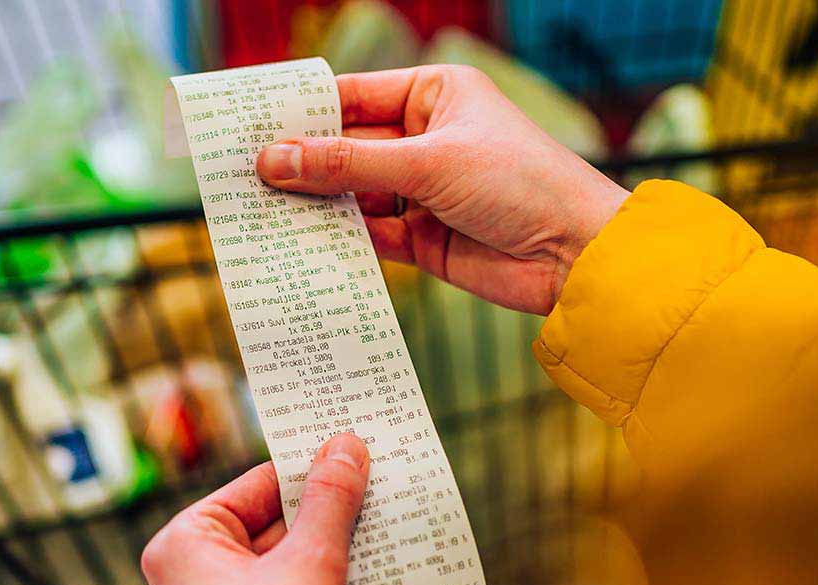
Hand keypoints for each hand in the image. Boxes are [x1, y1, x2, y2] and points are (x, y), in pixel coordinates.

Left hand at [140, 433, 369, 584]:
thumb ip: (331, 501)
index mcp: (183, 544)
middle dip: (323, 521)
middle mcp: (183, 578)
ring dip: (323, 559)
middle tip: (375, 501)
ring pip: (275, 567)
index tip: (354, 459)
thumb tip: (345, 446)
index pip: (257, 485)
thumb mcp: (311, 563)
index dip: (310, 472)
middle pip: (268, 527)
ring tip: (375, 545)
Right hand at [257, 65, 628, 314]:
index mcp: (434, 96)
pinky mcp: (424, 240)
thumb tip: (274, 160)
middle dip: (300, 163)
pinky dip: (339, 240)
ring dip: (314, 204)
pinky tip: (301, 244)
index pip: (351, 97)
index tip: (247, 126)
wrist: (577, 256)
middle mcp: (426, 139)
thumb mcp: (427, 164)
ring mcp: (423, 190)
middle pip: (345, 148)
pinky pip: (368, 235)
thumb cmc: (521, 183)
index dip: (300, 113)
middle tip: (240, 176)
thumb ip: (347, 165)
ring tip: (259, 213)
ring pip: (351, 194)